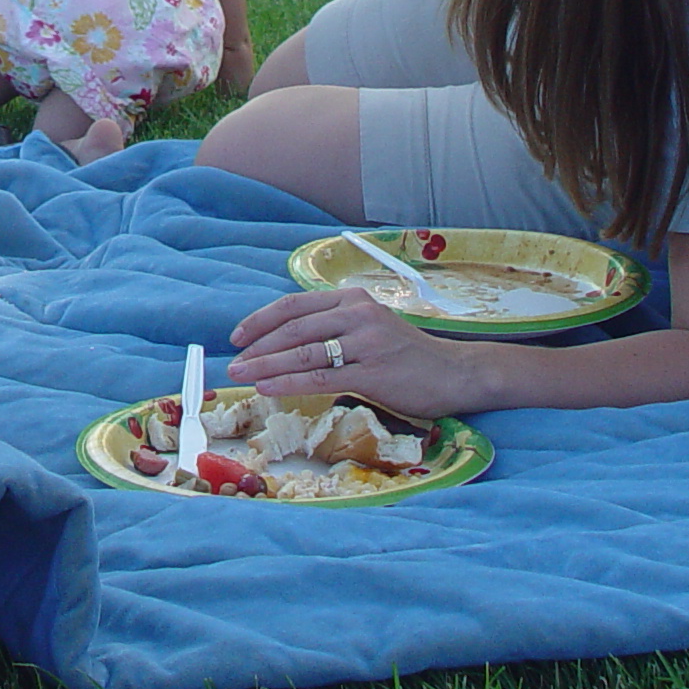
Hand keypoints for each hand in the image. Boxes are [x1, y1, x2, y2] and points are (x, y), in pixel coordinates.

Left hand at [227, 286, 475, 417]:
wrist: (455, 373)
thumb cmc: (407, 355)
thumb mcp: (370, 328)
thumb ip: (334, 328)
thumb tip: (285, 342)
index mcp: (352, 300)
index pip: (294, 306)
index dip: (261, 320)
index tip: (238, 336)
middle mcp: (357, 314)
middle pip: (293, 328)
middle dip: (257, 346)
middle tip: (233, 362)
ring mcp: (365, 342)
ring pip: (303, 353)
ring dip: (266, 365)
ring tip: (242, 375)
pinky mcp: (372, 372)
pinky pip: (320, 378)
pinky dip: (288, 382)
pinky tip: (268, 388)